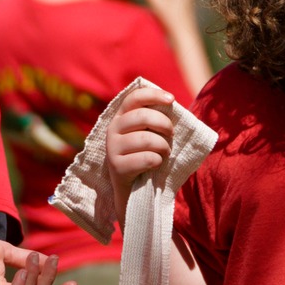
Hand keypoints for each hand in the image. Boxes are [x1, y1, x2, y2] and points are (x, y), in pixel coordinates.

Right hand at [107, 82, 177, 206]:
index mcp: (120, 117)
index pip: (134, 97)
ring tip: (165, 152)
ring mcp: (112, 148)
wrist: (132, 189)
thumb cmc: (145, 155)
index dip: (153, 95)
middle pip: (143, 116)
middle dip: (164, 124)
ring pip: (147, 139)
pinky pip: (147, 158)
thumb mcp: (147, 133)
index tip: (172, 100)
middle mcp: (112, 129)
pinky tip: (156, 164)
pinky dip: (158, 161)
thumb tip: (171, 102)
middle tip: (171, 134)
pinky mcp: (116, 167)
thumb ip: (153, 118)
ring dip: (163, 146)